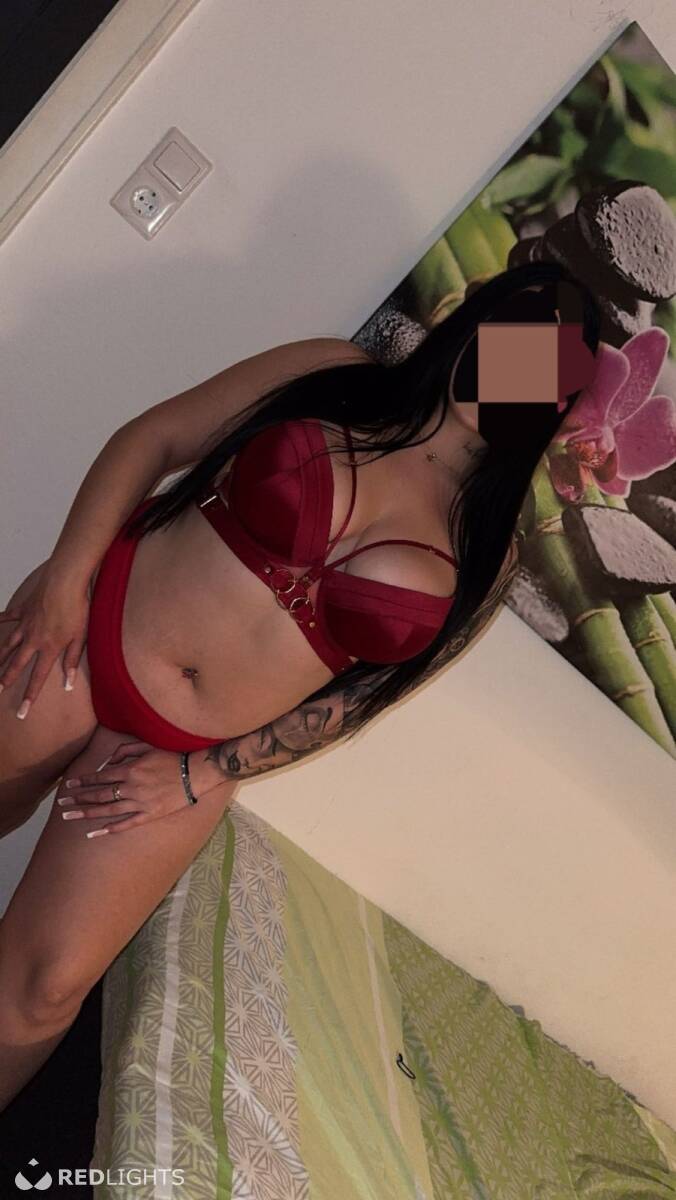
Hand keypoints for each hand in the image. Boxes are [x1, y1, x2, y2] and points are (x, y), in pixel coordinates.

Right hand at [0, 562, 90, 717]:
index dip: (30, 697)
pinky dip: (1, 620)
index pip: (38, 678)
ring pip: (9, 643)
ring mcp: (26, 623)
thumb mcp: (80, 637)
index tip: (21, 713)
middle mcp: (34, 639)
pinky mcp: (24, 608)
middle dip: (6, 679)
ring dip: (1, 656)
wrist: (65, 580)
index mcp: (49, 648)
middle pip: (17, 663)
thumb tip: (68, 684)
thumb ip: (72, 660)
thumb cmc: (77, 607)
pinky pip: (10, 616)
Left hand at [57, 739, 235, 834]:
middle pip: (99, 795)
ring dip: (87, 814)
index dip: (83, 781)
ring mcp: (140, 803)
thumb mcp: (148, 746)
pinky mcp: (150, 814)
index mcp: (130, 769)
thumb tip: (108, 761)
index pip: (100, 777)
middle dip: (78, 799)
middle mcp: (132, 787)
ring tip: (71, 818)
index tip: (68, 785)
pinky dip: (111, 828)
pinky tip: (97, 832)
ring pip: (108, 810)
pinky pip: (127, 823)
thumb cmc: (173, 756)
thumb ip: (125, 750)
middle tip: (62, 805)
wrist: (196, 773)